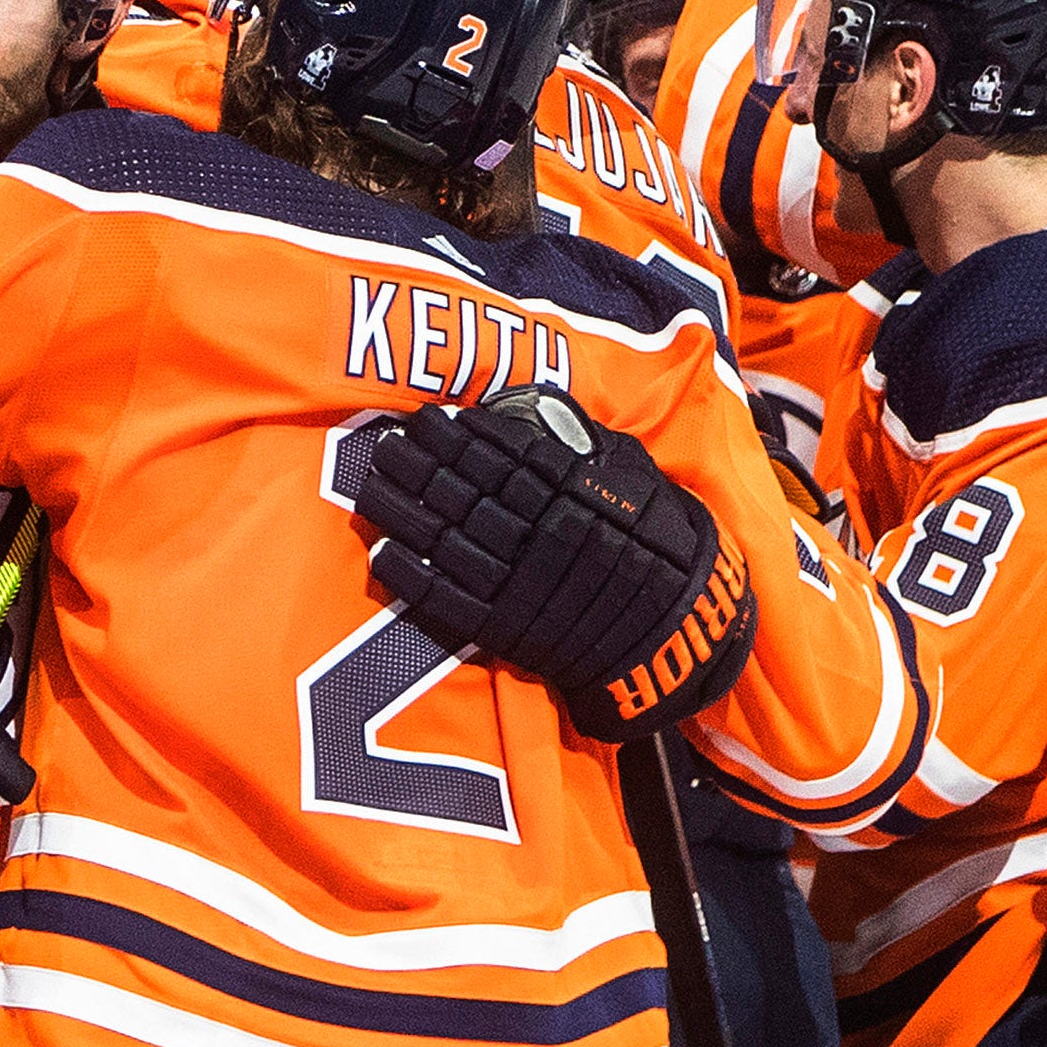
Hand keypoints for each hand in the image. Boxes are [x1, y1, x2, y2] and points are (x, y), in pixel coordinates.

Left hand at [351, 386, 751, 740]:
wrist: (675, 634)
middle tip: (387, 441)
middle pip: (465, 489)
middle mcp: (541, 532)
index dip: (460, 435)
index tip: (428, 416)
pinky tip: (381, 550)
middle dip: (420, 463)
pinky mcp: (506, 627)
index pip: (504, 454)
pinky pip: (448, 598)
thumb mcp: (635, 480)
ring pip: (447, 537)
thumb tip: (534, 413)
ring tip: (372, 483)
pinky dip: (412, 575)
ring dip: (403, 510)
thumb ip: (585, 447)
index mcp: (575, 493)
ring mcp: (520, 582)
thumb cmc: (659, 549)